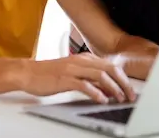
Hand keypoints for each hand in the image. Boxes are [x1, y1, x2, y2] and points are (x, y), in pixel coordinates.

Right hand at [22, 53, 136, 102]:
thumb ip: (90, 78)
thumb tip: (108, 88)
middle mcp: (80, 61)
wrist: (28, 73)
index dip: (124, 78)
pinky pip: (84, 84)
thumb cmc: (48, 74)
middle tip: (130, 96)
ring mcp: (73, 69)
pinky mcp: (64, 79)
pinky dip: (96, 92)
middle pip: (110, 68)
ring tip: (119, 99)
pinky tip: (102, 100)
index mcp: (84, 58)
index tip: (130, 90)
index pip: (111, 65)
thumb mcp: (73, 72)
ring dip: (113, 88)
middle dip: (124, 83)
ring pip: (100, 75)